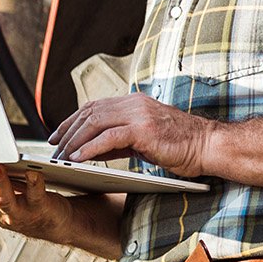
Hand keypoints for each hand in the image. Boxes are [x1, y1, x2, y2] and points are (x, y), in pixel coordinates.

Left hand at [48, 93, 216, 176]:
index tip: (57, 136)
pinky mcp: (144, 129)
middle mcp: (135, 103)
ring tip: (61, 157)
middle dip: (67, 132)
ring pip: (95, 123)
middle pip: (90, 113)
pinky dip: (90, 148)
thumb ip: (119, 140)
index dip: (72, 120)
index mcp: (135, 102)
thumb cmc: (182, 146)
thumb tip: (91, 149)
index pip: (95, 106)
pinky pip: (108, 138)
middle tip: (53, 150)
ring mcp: (139, 114)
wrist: (209, 146)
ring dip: (74, 141)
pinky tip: (78, 159)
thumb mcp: (145, 140)